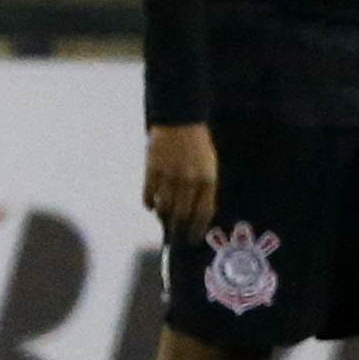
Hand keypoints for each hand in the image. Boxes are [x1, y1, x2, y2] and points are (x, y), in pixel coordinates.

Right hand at [143, 122, 220, 238]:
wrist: (180, 120)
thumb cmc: (197, 146)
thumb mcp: (209, 167)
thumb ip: (206, 189)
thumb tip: (198, 215)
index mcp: (207, 180)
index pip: (203, 213)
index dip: (196, 229)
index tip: (191, 238)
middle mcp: (189, 180)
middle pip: (182, 214)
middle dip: (178, 228)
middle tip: (175, 235)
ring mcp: (170, 175)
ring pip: (164, 207)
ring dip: (163, 217)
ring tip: (163, 219)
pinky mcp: (153, 169)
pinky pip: (149, 194)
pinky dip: (149, 203)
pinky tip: (151, 206)